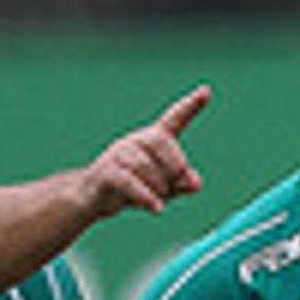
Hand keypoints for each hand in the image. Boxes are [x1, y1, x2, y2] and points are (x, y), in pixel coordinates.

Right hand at [83, 86, 208, 217]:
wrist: (93, 198)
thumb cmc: (131, 187)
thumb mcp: (162, 187)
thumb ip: (182, 184)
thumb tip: (195, 183)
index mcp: (152, 140)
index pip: (174, 119)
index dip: (191, 106)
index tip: (206, 92)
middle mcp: (135, 140)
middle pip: (162, 142)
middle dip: (175, 166)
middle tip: (176, 186)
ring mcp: (118, 154)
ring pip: (146, 166)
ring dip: (159, 189)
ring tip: (157, 200)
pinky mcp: (106, 172)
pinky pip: (130, 182)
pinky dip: (146, 196)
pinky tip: (157, 208)